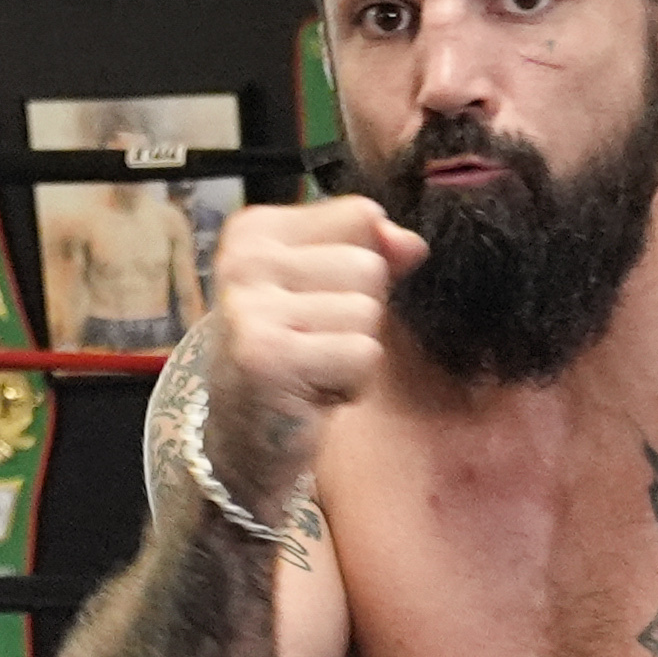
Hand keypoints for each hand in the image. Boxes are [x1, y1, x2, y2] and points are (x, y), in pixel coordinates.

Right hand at [196, 194, 424, 513]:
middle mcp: (245, 260)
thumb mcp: (328, 291)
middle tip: (316, 347)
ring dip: (355, 354)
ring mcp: (251, 308)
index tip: (317, 304)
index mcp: (255, 229)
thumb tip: (413, 244)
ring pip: (368, 312)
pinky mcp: (269, 357)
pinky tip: (313, 393)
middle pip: (369, 266)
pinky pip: (362, 354)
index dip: (360, 271)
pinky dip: (351, 383)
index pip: (362, 216)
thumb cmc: (294, 356)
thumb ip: (372, 253)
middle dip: (360, 317)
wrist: (246, 439)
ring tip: (314, 369)